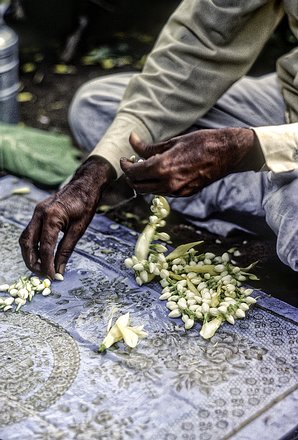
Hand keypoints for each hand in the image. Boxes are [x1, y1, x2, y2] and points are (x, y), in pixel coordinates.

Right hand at [19, 156, 115, 277]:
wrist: (85, 184)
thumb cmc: (86, 203)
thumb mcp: (79, 228)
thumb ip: (66, 249)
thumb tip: (59, 269)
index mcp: (51, 216)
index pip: (45, 247)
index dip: (47, 265)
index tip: (51, 277)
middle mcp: (40, 213)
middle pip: (27, 243)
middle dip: (32, 261)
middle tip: (42, 275)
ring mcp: (37, 212)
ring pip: (25, 238)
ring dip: (30, 254)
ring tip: (41, 267)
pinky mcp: (38, 213)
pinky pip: (30, 232)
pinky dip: (33, 245)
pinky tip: (41, 254)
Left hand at [120, 128, 263, 196]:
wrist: (227, 153)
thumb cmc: (201, 142)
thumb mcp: (172, 142)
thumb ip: (149, 147)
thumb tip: (132, 140)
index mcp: (163, 168)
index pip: (134, 173)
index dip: (125, 166)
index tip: (125, 159)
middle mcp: (168, 184)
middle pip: (138, 186)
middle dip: (131, 176)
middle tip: (132, 164)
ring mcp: (177, 191)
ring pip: (151, 191)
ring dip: (144, 181)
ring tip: (147, 166)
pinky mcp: (185, 194)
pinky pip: (164, 191)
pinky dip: (157, 183)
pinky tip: (162, 172)